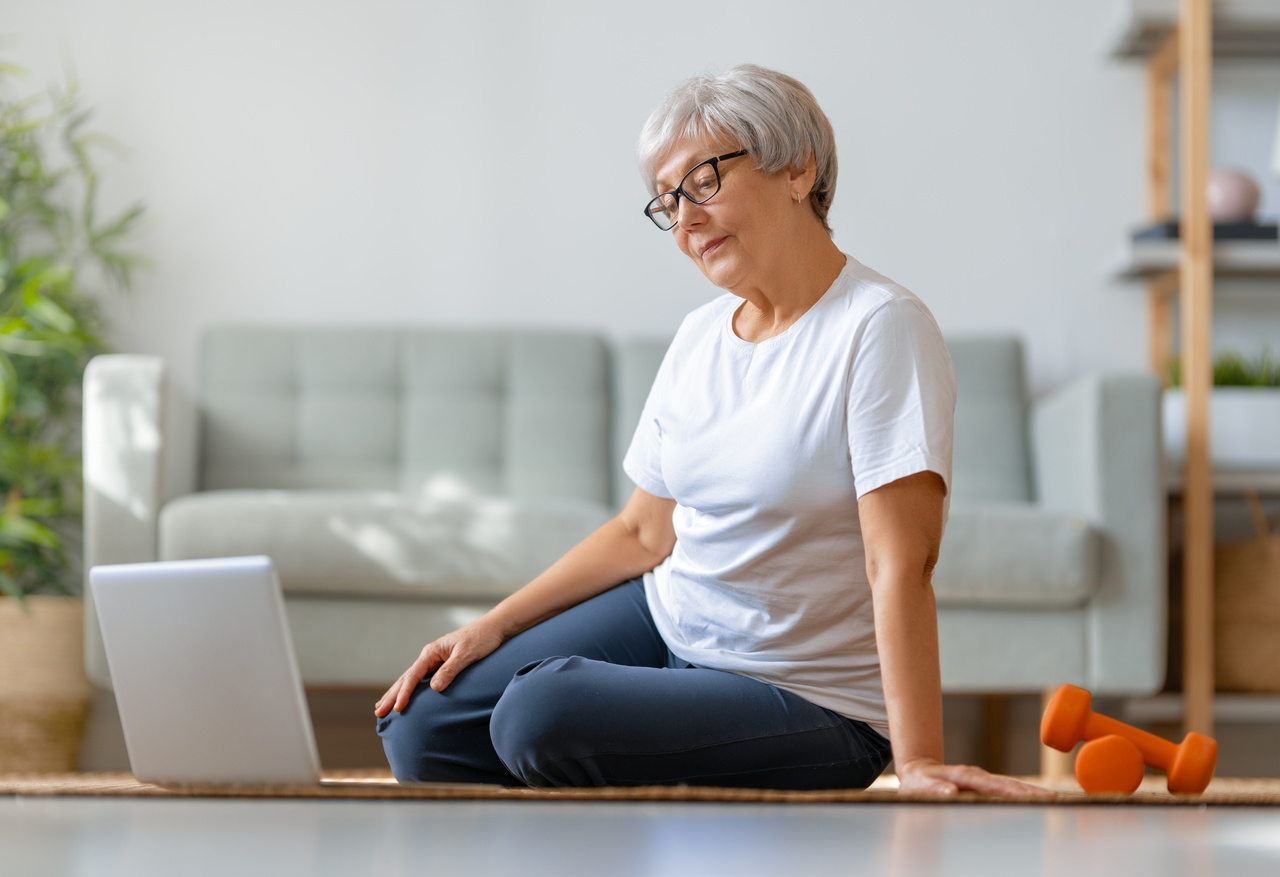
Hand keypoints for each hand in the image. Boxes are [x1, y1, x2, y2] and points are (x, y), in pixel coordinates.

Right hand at [373, 618, 505, 716]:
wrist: (493, 629)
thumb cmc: (481, 639)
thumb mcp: (466, 654)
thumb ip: (450, 670)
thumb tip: (433, 688)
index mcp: (432, 652)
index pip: (412, 676)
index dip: (404, 693)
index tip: (398, 708)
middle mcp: (429, 656)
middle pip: (405, 678)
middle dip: (392, 695)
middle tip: (378, 712)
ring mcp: (434, 661)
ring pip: (410, 679)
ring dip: (397, 693)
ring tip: (382, 707)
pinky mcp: (441, 665)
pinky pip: (421, 680)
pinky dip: (410, 690)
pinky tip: (406, 698)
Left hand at [895, 757, 1057, 798]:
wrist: (919, 770)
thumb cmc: (919, 781)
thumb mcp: (920, 785)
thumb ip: (934, 788)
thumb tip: (951, 792)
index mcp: (964, 776)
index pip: (992, 785)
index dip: (1011, 791)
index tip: (1029, 797)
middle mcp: (978, 775)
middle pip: (1009, 784)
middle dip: (1032, 792)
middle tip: (1055, 799)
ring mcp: (983, 779)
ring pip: (1012, 785)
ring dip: (1033, 792)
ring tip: (1055, 799)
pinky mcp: (986, 785)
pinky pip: (1008, 789)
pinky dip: (1024, 794)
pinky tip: (1038, 800)